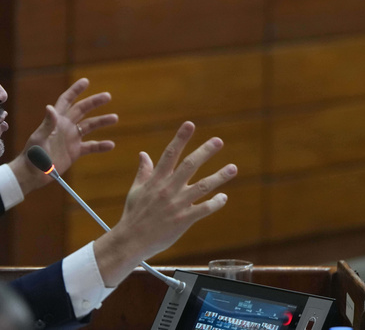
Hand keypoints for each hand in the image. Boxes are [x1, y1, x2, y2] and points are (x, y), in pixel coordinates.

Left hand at [9, 78, 117, 194]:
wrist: (32, 174)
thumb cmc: (32, 155)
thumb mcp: (39, 138)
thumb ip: (47, 124)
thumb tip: (50, 107)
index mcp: (56, 120)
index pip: (67, 101)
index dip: (75, 90)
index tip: (86, 81)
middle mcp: (66, 126)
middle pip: (82, 110)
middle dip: (94, 102)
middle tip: (108, 96)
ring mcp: (71, 138)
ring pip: (90, 126)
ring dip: (102, 121)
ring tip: (115, 118)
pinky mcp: (75, 151)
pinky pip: (91, 146)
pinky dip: (101, 146)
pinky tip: (111, 145)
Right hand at [93, 121, 236, 286]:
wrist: (131, 240)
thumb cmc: (133, 215)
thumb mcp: (136, 190)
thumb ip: (143, 171)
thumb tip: (143, 154)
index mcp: (156, 180)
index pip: (170, 154)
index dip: (180, 138)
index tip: (190, 124)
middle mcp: (168, 189)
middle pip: (189, 165)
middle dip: (205, 152)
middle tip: (218, 141)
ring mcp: (177, 204)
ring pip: (202, 186)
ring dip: (219, 176)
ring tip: (233, 168)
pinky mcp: (183, 219)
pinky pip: (203, 209)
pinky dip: (215, 203)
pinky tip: (224, 197)